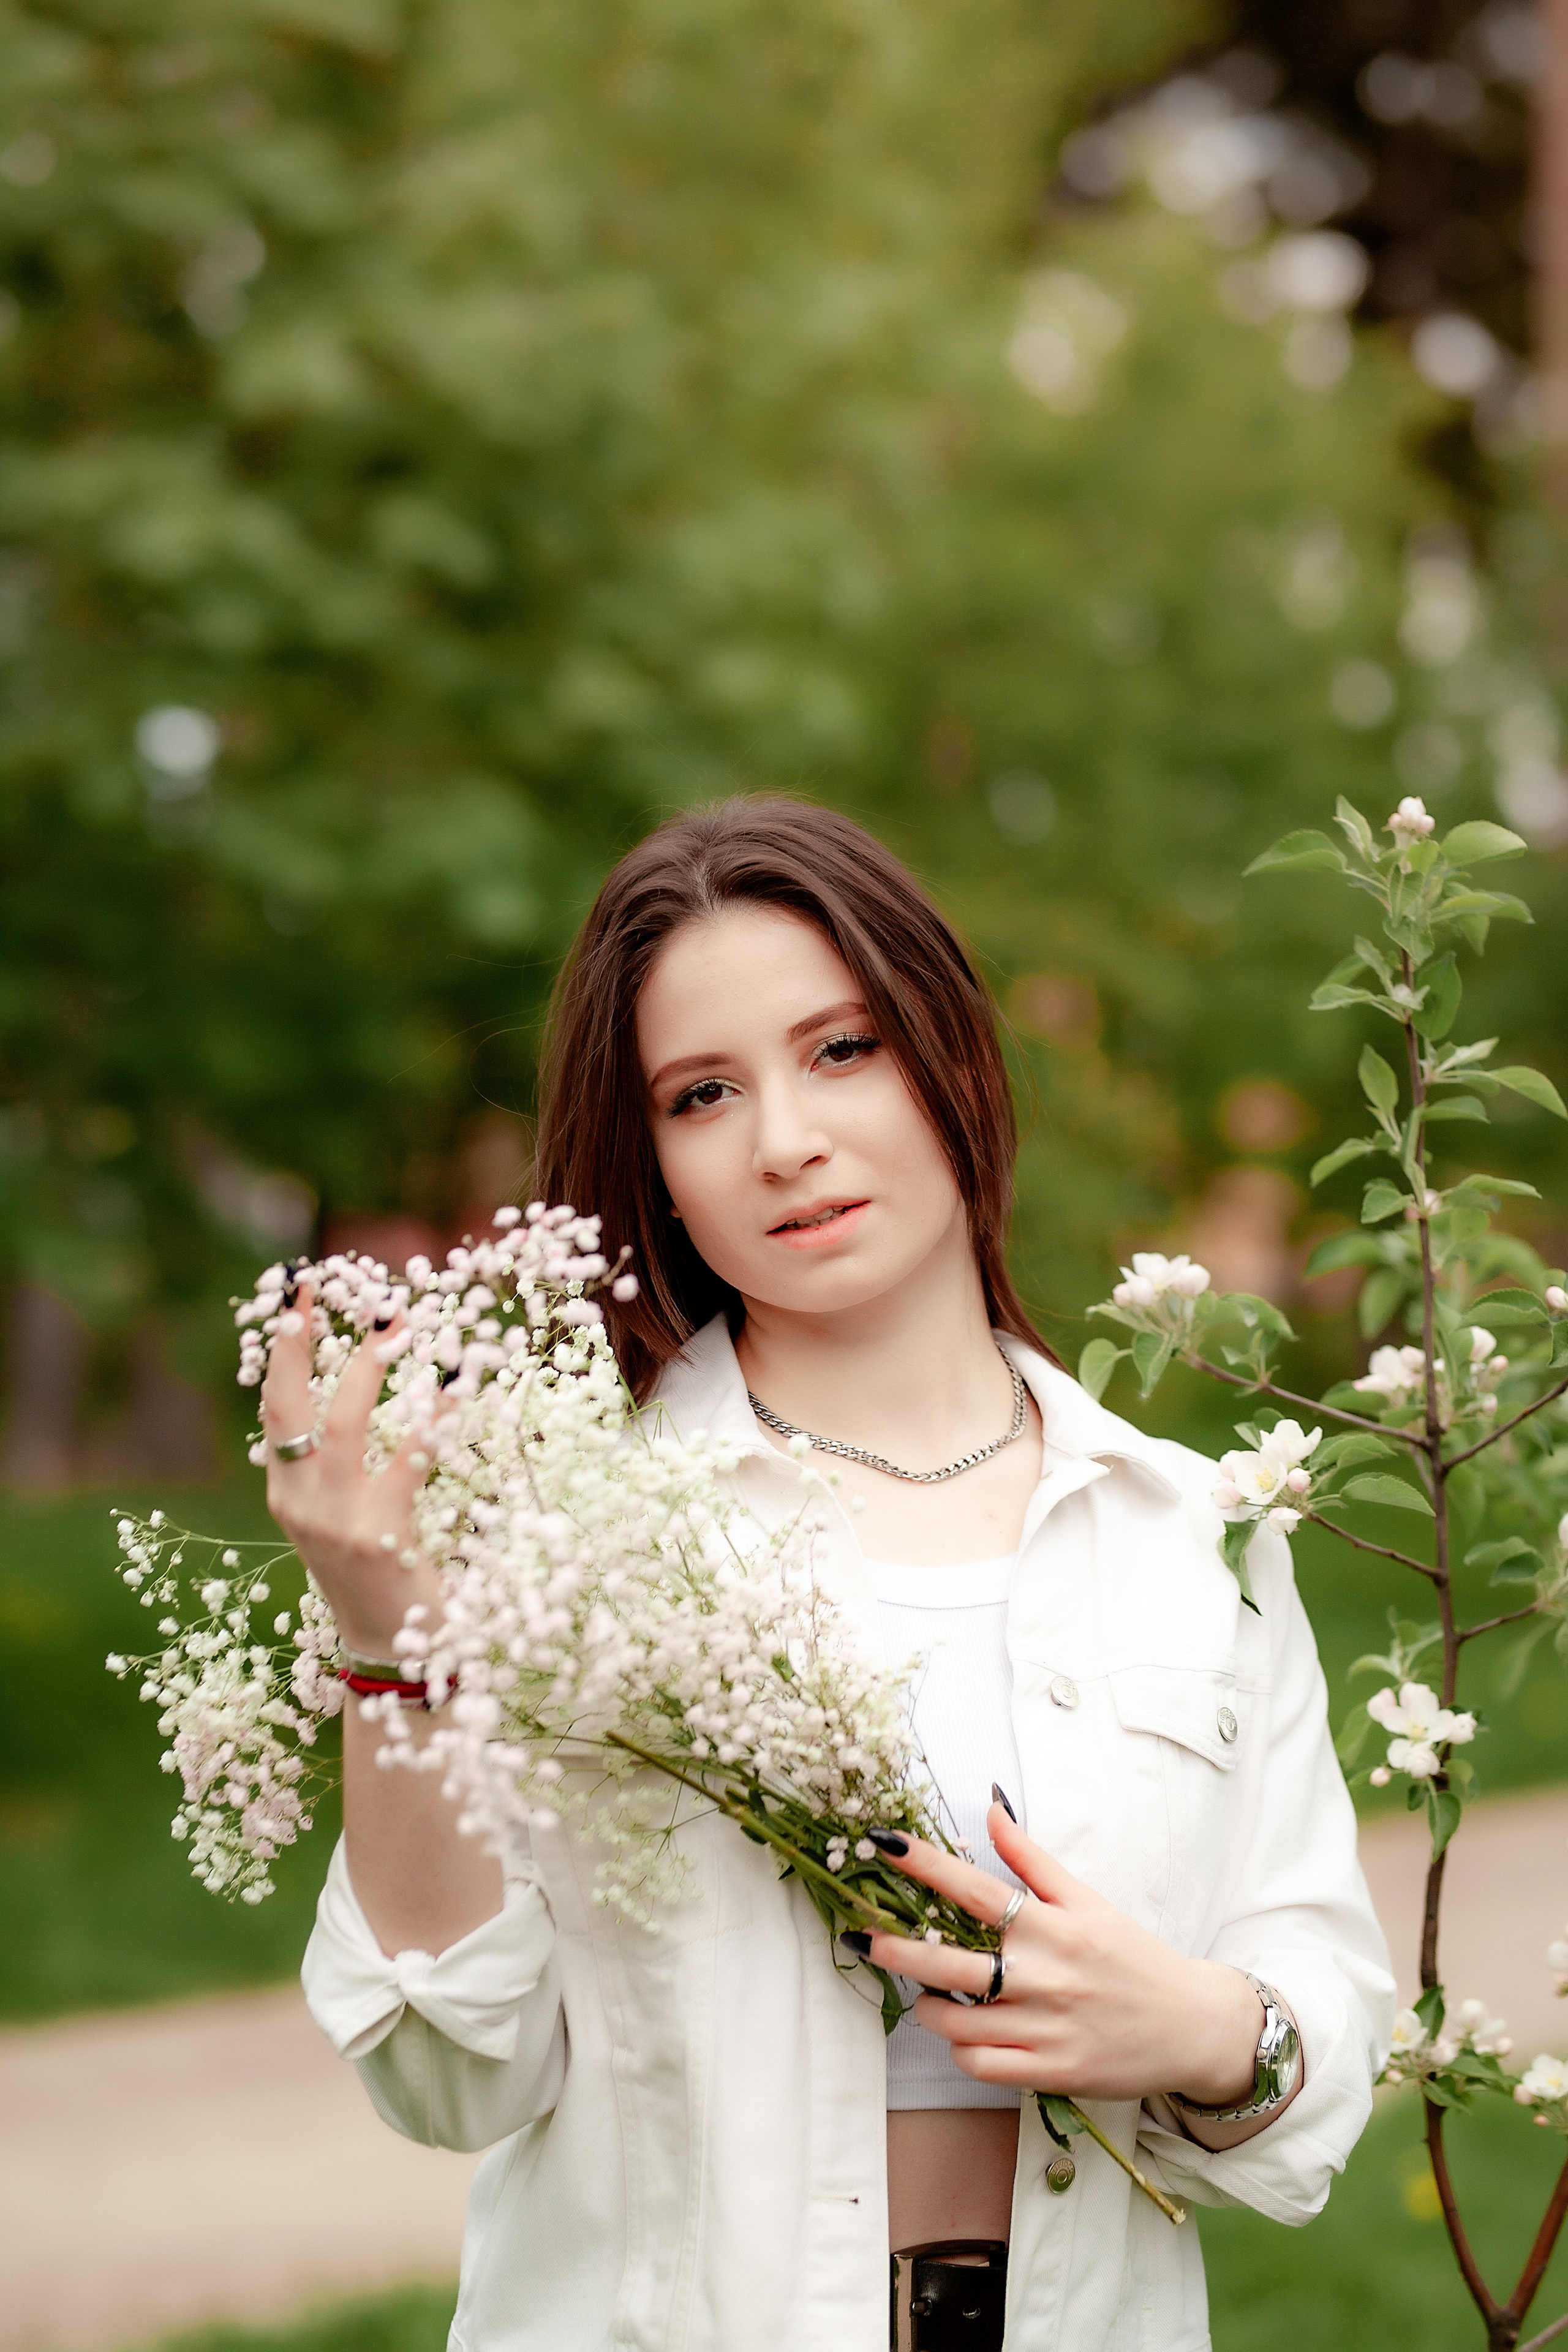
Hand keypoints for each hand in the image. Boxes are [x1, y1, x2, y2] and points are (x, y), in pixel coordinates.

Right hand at [261, 1286, 440, 1656]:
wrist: (389, 1653)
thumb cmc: (374, 1575)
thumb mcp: (341, 1516)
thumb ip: (341, 1465)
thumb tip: (364, 1387)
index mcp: (286, 1493)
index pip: (275, 1408)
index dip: (283, 1348)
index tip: (295, 1297)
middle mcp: (299, 1502)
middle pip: (289, 1405)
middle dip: (301, 1342)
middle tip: (324, 1289)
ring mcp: (335, 1520)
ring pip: (343, 1423)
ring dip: (370, 1367)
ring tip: (396, 1323)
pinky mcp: (379, 1536)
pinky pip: (410, 1460)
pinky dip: (434, 1418)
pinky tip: (456, 1387)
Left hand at [866, 1803, 1262, 2107]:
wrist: (1190, 2026)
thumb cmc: (1133, 1957)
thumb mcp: (1088, 1900)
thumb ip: (1032, 1858)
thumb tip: (990, 1806)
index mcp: (1053, 1926)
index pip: (974, 1887)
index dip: (922, 1862)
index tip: (880, 1841)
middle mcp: (1045, 1976)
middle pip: (949, 1961)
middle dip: (895, 1947)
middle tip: (858, 1935)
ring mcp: (1046, 2028)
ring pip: (956, 2021)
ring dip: (927, 2005)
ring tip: (925, 1991)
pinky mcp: (1050, 2072)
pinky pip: (979, 2064)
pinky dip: (960, 2049)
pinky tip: (962, 2032)